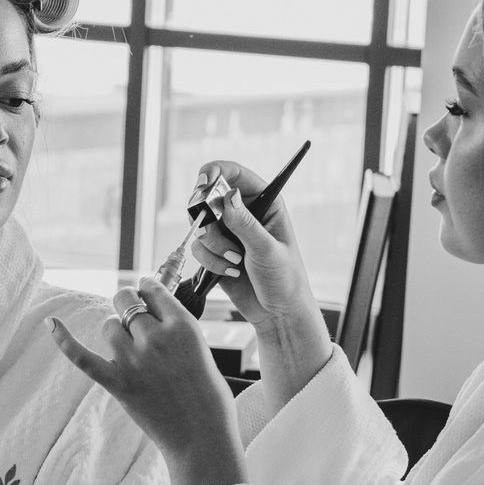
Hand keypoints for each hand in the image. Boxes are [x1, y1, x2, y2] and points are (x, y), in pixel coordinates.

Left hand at [49, 278, 247, 484]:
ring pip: (109, 325)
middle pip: (126, 301)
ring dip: (116, 331)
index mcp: (183, 326)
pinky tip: (50, 322)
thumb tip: (152, 309)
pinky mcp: (117, 383)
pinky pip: (82, 356)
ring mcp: (134, 361)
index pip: (152, 289)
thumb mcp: (201, 350)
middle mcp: (156, 338)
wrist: (201, 438)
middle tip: (135, 319)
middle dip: (128, 305)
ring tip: (131, 349)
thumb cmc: (208, 396)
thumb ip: (176, 328)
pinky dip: (64, 340)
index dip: (148, 292)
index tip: (147, 298)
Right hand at [185, 165, 333, 404]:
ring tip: (235, 261)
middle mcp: (244, 213)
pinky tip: (231, 272)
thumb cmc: (284, 279)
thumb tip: (228, 197)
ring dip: (213, 245)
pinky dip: (211, 261)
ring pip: (201, 224)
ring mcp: (228, 233)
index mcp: (265, 203)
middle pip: (209, 196)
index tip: (204, 181)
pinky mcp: (215, 252)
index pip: (236, 174)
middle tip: (211, 226)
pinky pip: (199, 248)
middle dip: (208, 215)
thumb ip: (245, 224)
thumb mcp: (267, 250)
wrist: (277, 313)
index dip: (217, 171)